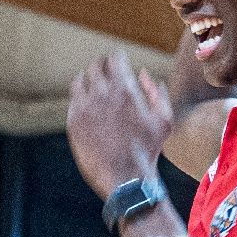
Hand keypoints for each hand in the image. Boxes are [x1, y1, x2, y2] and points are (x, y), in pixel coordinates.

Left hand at [66, 51, 173, 198]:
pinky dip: (80, 97)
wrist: (126, 178)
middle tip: (106, 73)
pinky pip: (73, 99)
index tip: (119, 64)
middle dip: (102, 67)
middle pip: (95, 66)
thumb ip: (157, 92)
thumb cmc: (148, 150)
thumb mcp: (164, 119)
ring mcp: (84, 107)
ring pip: (80, 80)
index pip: (115, 57)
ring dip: (88, 80)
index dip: (118, 59)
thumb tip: (143, 74)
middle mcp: (102, 93)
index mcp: (125, 89)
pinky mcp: (73, 121)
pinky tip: (87, 103)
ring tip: (93, 86)